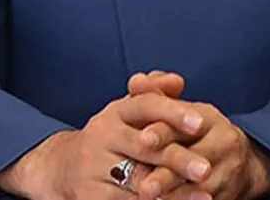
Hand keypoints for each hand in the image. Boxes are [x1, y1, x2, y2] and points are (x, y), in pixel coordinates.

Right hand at [0, 92, 212, 199]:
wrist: (63, 169)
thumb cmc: (112, 137)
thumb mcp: (129, 112)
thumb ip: (155, 94)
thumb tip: (176, 81)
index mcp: (117, 111)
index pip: (145, 104)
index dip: (173, 112)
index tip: (201, 123)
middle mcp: (103, 136)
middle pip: (145, 147)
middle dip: (178, 159)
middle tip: (206, 169)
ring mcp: (95, 168)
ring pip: (139, 181)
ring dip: (173, 191)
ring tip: (204, 197)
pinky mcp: (91, 197)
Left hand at [127, 72, 269, 199]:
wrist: (241, 164)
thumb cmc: (198, 133)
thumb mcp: (181, 111)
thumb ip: (155, 95)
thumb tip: (135, 81)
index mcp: (209, 118)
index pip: (183, 124)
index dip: (162, 133)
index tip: (143, 140)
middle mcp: (224, 144)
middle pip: (193, 160)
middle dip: (167, 175)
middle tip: (144, 187)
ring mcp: (228, 173)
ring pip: (199, 188)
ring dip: (174, 197)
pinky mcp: (227, 196)